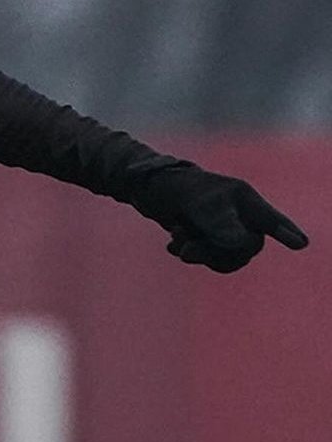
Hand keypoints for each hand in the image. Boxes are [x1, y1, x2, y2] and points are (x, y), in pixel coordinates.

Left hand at [133, 163, 308, 272]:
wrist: (141, 186)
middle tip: (186, 251)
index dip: (285, 231)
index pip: (270, 220)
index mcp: (241, 198)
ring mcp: (220, 223)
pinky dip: (188, 252)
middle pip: (244, 248)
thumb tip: (243, 245)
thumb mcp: (197, 204)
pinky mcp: (203, 232)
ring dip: (200, 253)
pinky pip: (207, 255)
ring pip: (225, 254)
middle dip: (215, 253)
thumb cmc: (173, 187)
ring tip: (177, 239)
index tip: (300, 243)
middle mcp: (235, 211)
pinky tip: (172, 245)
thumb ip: (220, 224)